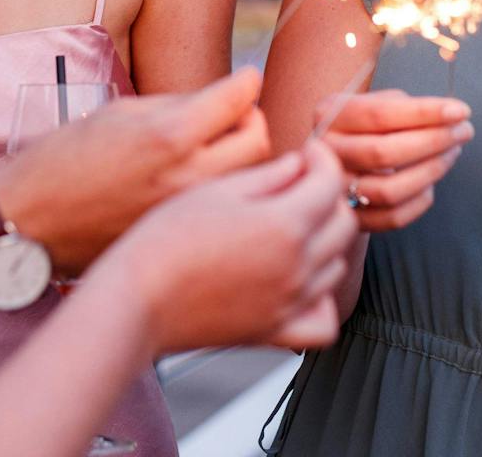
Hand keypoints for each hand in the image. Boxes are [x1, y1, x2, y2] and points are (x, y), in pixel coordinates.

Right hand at [0, 68, 270, 274]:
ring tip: (219, 149)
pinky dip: (225, 190)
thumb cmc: (61, 162)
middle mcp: (187, 177)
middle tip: (235, 114)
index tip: (245, 77)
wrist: (27, 225)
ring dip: (244, 158)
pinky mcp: (183, 239)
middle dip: (251, 120)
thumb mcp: (116, 114)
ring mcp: (190, 214)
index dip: (245, 81)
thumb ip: (175, 105)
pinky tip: (203, 184)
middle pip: (258, 141)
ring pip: (250, 180)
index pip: (237, 99)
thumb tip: (220, 97)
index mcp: (168, 136)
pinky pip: (223, 208)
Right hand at [90, 138, 356, 353]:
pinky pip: (324, 318)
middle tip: (301, 181)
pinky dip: (322, 297)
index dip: (323, 157)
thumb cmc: (164, 240)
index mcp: (283, 225)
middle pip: (343, 222)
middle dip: (328, 193)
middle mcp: (296, 266)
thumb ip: (268, 176)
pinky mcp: (275, 331)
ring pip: (337, 263)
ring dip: (325, 238)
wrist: (138, 296)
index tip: (309, 151)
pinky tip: (300, 279)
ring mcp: (290, 302)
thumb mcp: (217, 189)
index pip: (330, 182)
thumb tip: (299, 165)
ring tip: (293, 224)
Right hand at [320, 89, 472, 231]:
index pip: (379, 114)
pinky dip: (421, 200)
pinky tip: (433, 182)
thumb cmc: (363, 129)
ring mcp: (335, 189)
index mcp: (329, 115)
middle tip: (464, 131)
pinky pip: (394, 217)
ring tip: (452, 153)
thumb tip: (448, 114)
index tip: (460, 110)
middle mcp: (325, 152)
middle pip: (384, 152)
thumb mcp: (370, 105)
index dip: (424, 112)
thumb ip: (401, 105)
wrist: (334, 167)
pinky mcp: (350, 218)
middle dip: (433, 141)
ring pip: (390, 189)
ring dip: (431, 171)